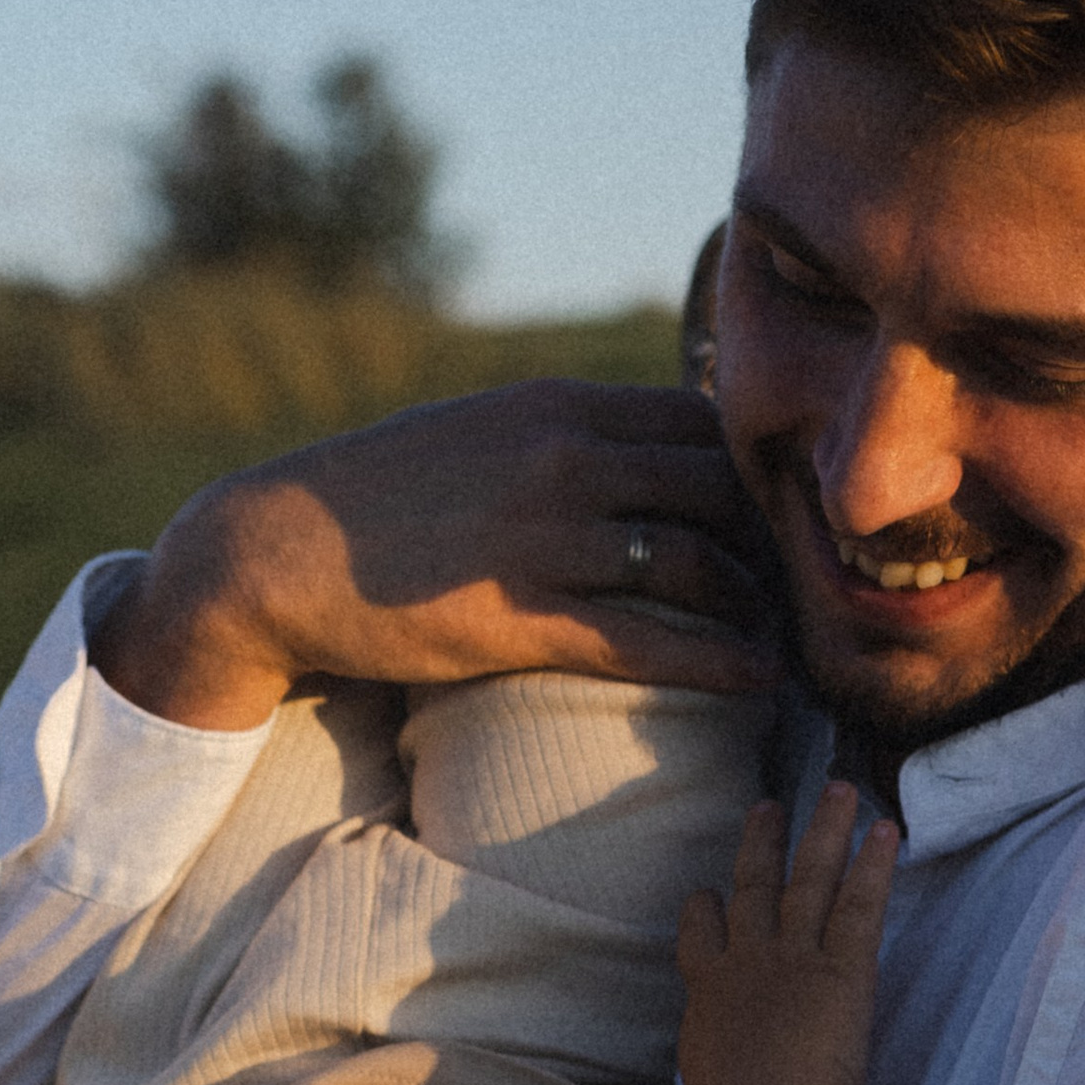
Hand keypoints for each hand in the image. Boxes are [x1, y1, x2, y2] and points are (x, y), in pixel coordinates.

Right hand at [88, 380, 780, 728]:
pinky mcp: (521, 616)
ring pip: (699, 560)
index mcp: (559, 406)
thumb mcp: (483, 435)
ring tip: (792, 633)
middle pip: (719, 485)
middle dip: (774, 534)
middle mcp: (565, 457)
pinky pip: (650, 637)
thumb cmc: (379, 504)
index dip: (755, 468)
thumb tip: (637, 453)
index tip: (784, 514)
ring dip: (759, 601)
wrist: (273, 554)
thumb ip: (563, 438)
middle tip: (811, 581)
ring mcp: (545, 536)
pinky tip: (762, 677)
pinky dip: (720, 657)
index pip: (700, 419)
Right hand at [676, 784, 898, 1084]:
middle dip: (760, 844)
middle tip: (767, 806)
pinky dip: (874, 864)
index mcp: (709, 997)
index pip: (700, 937)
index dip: (704, 910)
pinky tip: (886, 830)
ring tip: (838, 789)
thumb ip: (720, 1074)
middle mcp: (747, 963)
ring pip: (807, 879)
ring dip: (823, 830)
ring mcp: (793, 958)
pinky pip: (859, 904)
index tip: (707, 890)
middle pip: (752, 888)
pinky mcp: (842, 967)